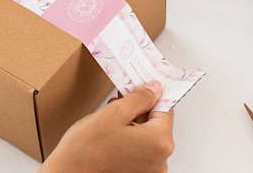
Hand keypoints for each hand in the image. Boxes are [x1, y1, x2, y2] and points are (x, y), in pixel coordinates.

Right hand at [40, 81, 174, 172]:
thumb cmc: (86, 150)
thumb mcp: (115, 112)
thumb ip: (141, 98)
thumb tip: (155, 89)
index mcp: (160, 142)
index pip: (166, 109)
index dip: (152, 95)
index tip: (143, 87)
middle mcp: (161, 160)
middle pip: (157, 123)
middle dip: (140, 109)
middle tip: (122, 99)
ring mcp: (150, 169)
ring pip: (148, 136)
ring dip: (134, 123)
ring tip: (113, 116)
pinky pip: (141, 149)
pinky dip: (131, 139)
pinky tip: (114, 132)